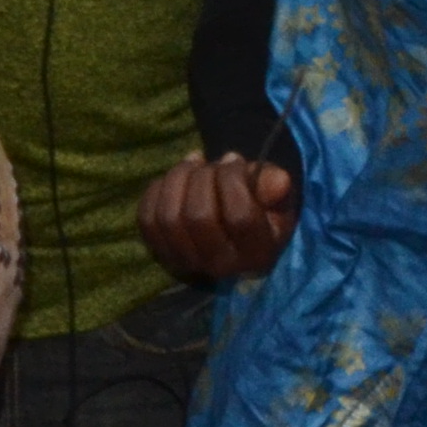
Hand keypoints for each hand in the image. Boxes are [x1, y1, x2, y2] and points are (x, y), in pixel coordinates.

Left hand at [137, 154, 297, 283]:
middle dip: (203, 177)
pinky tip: (175, 178)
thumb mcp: (275, 196)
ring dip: (178, 179)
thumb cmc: (260, 209)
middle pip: (199, 217)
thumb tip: (279, 181)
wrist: (235, 233)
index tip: (235, 161)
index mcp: (257, 253)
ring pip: (169, 217)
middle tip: (213, 163)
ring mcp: (187, 262)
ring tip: (193, 165)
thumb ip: (275, 186)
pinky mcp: (162, 254)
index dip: (233, 180)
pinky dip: (157, 190)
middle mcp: (222, 265)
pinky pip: (147, 219)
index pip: (240, 216)